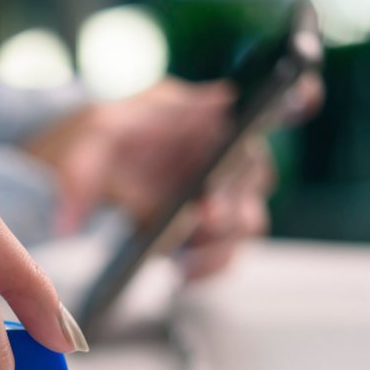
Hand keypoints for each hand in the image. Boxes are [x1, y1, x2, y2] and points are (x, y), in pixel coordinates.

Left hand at [25, 75, 321, 279]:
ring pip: (247, 220)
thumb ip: (86, 170)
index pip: (263, 102)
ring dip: (221, 242)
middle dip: (233, 197)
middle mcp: (220, 152)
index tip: (301, 96)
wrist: (68, 175)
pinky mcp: (202, 231)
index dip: (295, 96)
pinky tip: (181, 273)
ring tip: (185, 260)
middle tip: (207, 215)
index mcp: (202, 114)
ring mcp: (216, 193)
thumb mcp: (83, 140)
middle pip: (255, 175)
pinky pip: (224, 252)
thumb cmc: (85, 141)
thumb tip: (91, 204)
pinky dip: (208, 265)